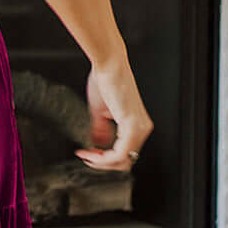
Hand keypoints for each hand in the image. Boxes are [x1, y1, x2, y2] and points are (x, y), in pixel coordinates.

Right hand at [75, 56, 153, 173]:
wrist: (108, 64)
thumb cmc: (105, 80)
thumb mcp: (100, 111)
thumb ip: (100, 131)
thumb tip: (96, 146)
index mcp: (137, 124)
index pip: (123, 154)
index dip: (102, 160)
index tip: (85, 154)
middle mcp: (142, 128)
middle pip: (124, 161)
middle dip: (102, 163)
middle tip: (85, 157)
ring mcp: (139, 128)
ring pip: (122, 161)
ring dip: (101, 162)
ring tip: (86, 155)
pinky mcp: (132, 126)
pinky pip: (119, 154)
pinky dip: (102, 158)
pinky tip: (90, 152)